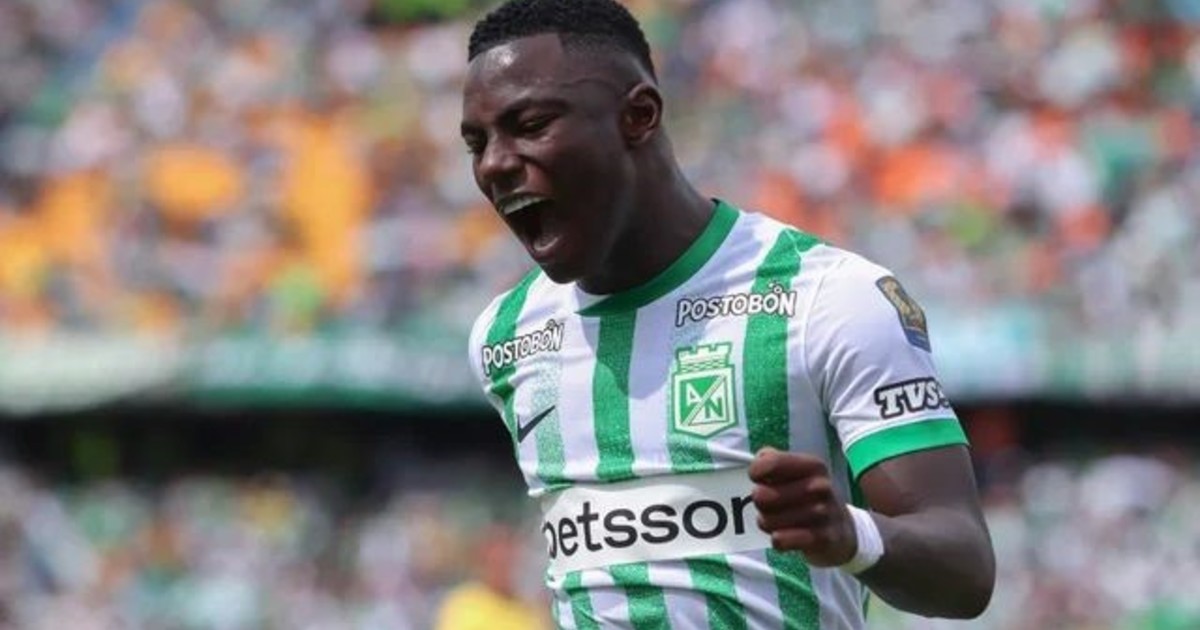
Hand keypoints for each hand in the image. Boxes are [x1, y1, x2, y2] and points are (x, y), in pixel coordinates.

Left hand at [749, 447, 857, 566]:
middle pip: (761, 495)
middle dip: (760, 503)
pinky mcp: (821, 538)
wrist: (842, 530)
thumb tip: (758, 461)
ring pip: (767, 520)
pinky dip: (777, 540)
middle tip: (770, 505)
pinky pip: (780, 540)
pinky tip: (786, 535)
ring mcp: (822, 513)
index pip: (770, 462)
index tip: (758, 478)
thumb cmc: (810, 497)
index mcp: (813, 466)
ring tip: (779, 520)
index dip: (756, 472)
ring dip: (767, 523)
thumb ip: (772, 459)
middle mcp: (820, 486)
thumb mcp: (797, 472)